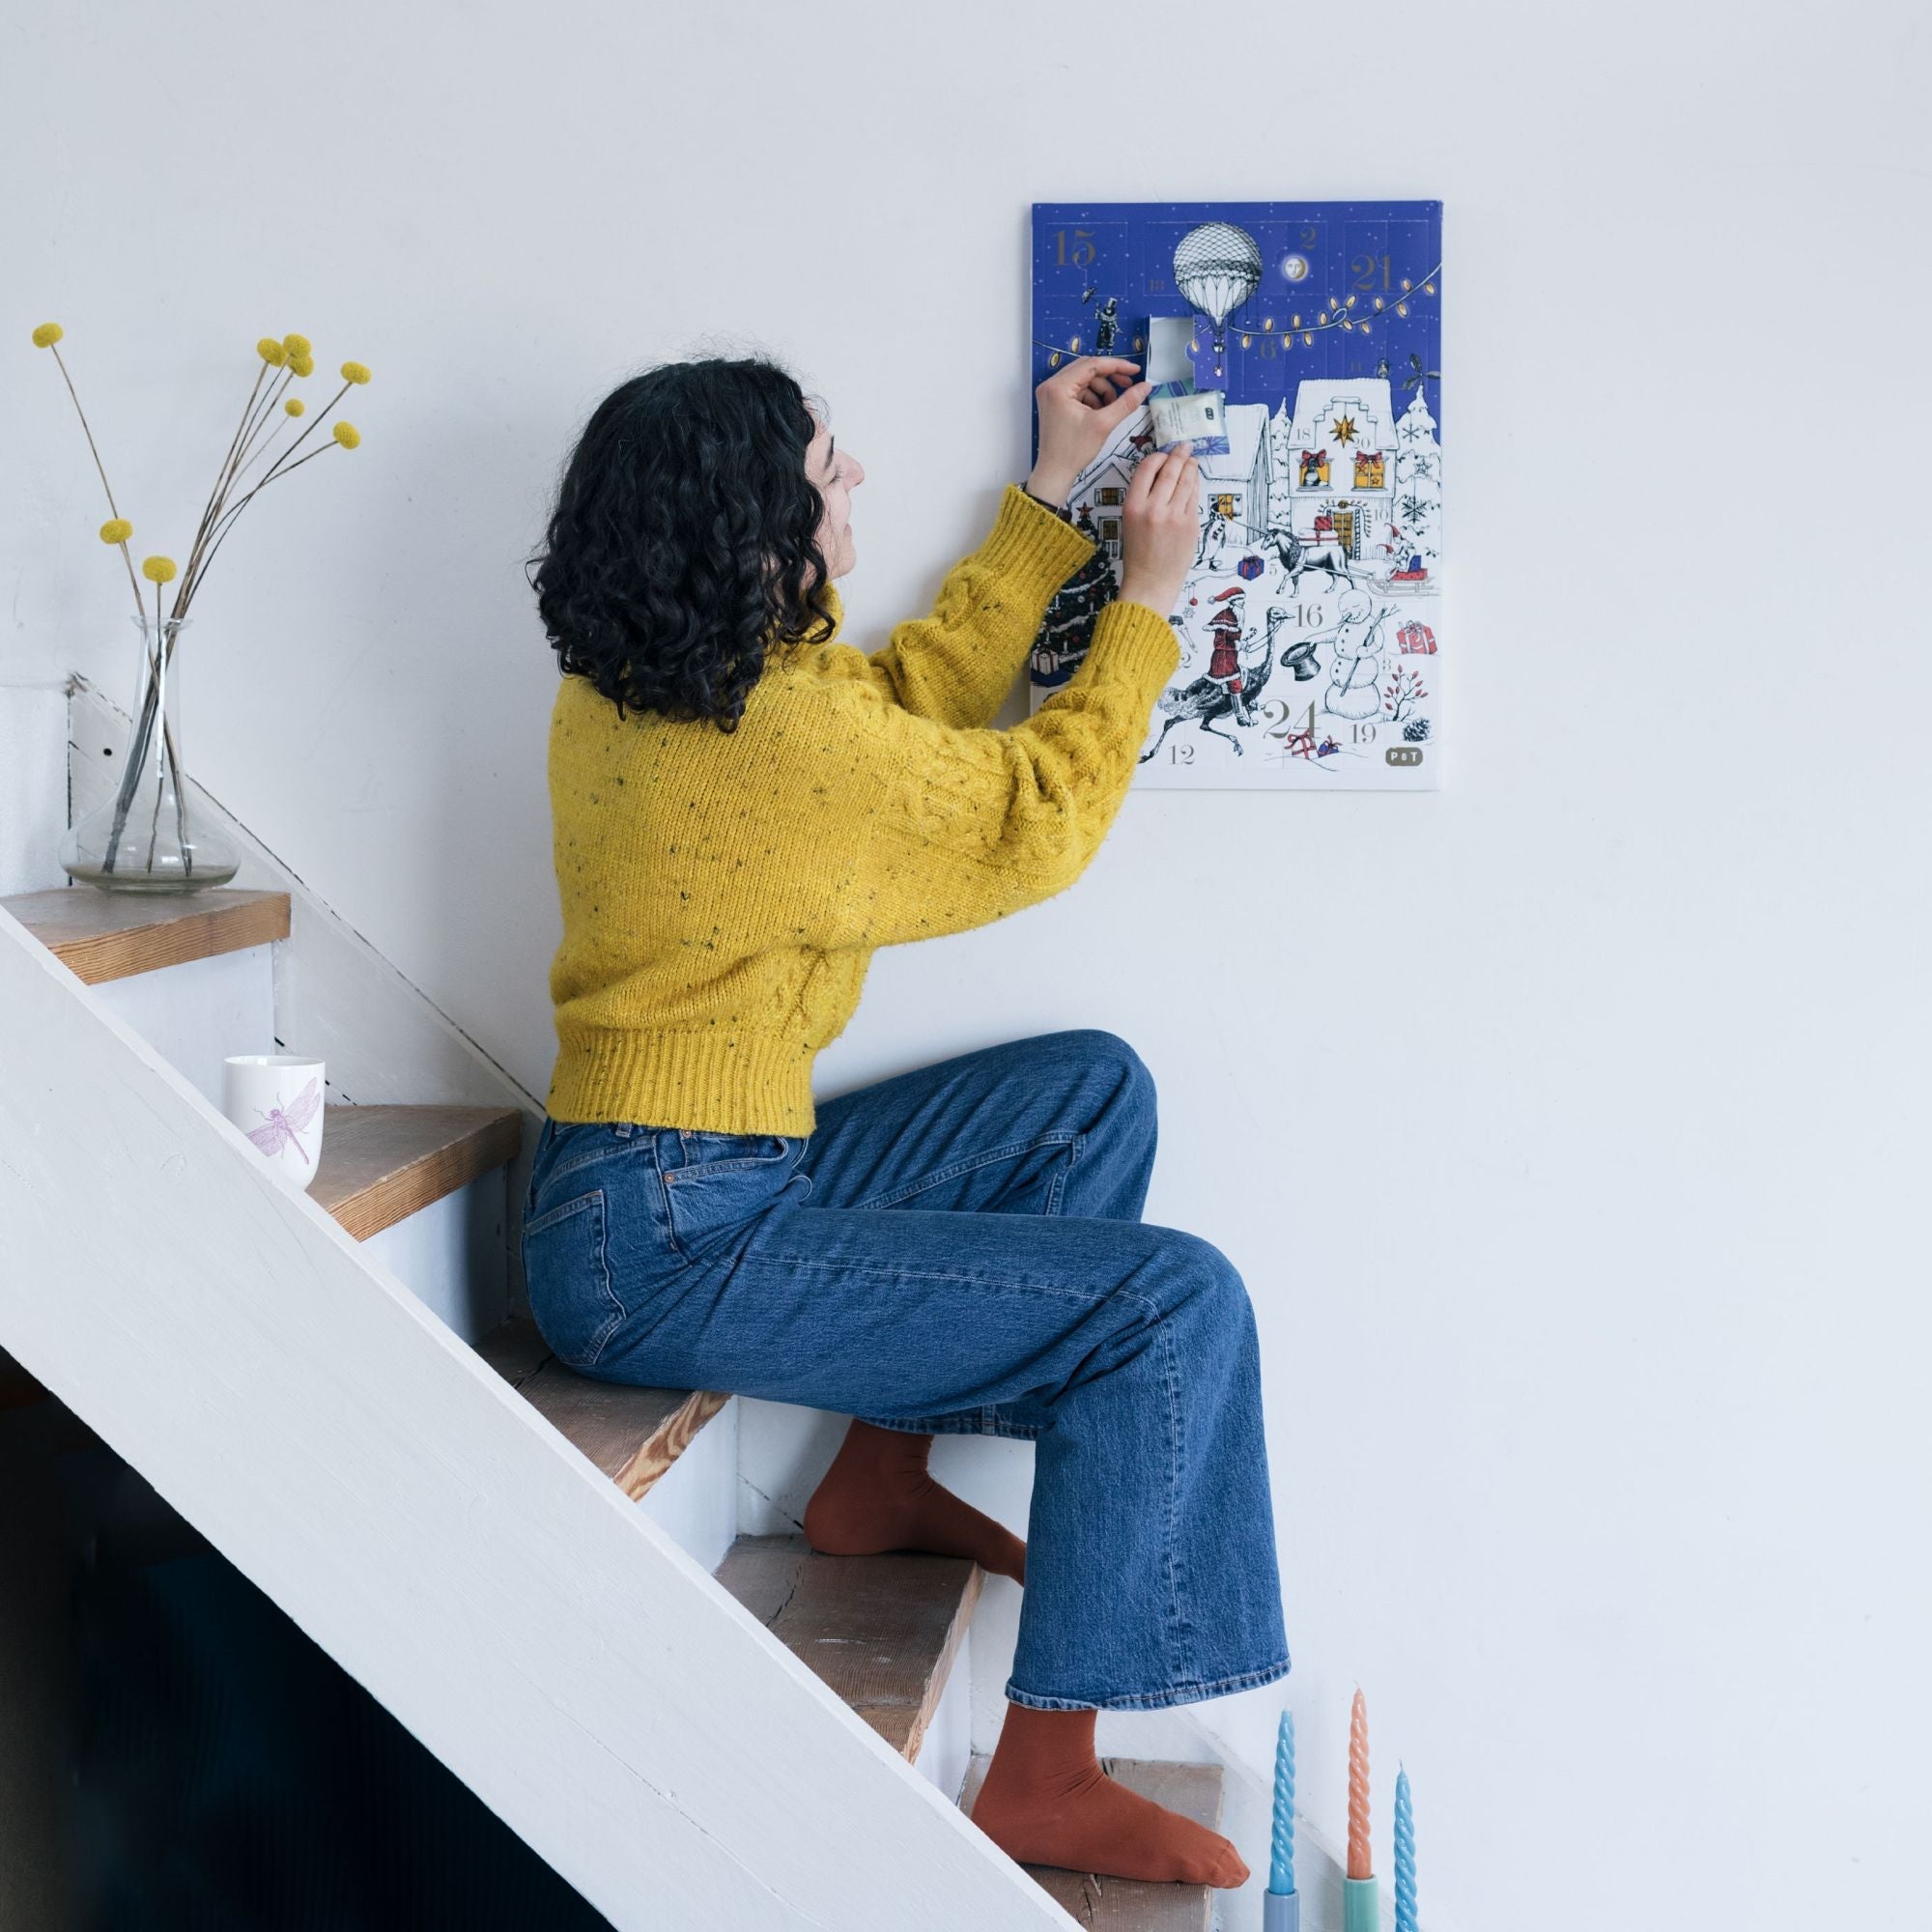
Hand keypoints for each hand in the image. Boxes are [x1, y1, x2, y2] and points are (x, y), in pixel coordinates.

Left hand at [1024, 356, 1150, 504]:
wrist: (1055, 472)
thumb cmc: (1073, 451)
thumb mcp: (1104, 424)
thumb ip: (1126, 402)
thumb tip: (1145, 387)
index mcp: (1058, 387)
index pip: (1092, 365)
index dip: (1117, 366)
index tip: (1135, 371)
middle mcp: (1051, 385)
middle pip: (1087, 369)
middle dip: (1110, 378)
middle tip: (1129, 385)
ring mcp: (1051, 394)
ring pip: (1084, 380)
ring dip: (1102, 390)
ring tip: (1111, 408)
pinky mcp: (1054, 402)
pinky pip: (1078, 391)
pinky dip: (1092, 398)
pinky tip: (1100, 412)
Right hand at [1116, 445, 1198, 616]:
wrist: (1151, 582)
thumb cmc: (1138, 554)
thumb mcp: (1130, 521)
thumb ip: (1143, 498)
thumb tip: (1162, 473)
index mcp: (1133, 506)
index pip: (1147, 468)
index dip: (1158, 457)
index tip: (1164, 454)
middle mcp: (1154, 508)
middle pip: (1170, 470)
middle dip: (1179, 454)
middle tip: (1185, 446)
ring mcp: (1175, 516)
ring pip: (1186, 481)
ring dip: (1191, 467)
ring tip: (1192, 460)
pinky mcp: (1190, 524)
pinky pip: (1194, 497)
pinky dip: (1195, 485)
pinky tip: (1194, 481)